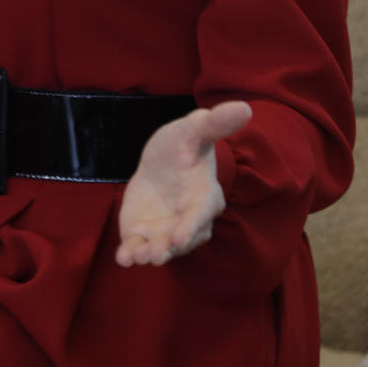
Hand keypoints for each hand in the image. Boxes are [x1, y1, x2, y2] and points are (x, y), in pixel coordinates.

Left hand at [115, 101, 251, 267]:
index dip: (191, 225)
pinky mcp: (144, 234)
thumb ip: (215, 123)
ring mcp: (165, 230)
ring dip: (148, 254)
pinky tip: (122, 258)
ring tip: (136, 257)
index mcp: (204, 196)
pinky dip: (130, 255)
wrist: (161, 162)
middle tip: (156, 254)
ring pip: (159, 248)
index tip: (179, 237)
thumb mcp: (194, 130)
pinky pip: (138, 248)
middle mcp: (187, 220)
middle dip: (168, 248)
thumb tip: (245, 108)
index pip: (200, 213)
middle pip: (180, 239)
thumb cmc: (184, 145)